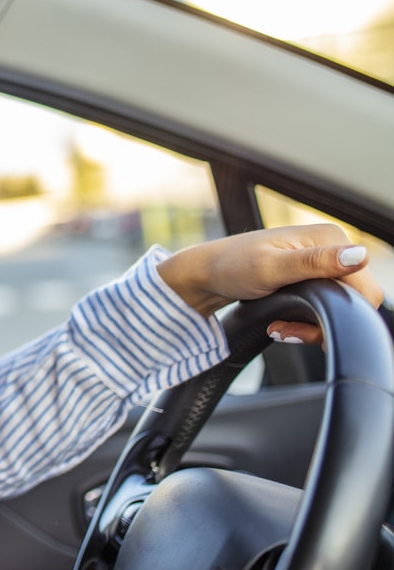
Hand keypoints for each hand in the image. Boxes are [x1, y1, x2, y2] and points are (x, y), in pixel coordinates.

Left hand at [157, 224, 384, 344]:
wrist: (205, 274)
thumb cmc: (230, 266)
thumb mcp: (271, 268)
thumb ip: (315, 263)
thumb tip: (359, 254)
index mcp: (329, 239)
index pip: (365, 289)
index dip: (343, 314)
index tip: (307, 328)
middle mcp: (330, 248)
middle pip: (355, 301)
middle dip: (323, 323)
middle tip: (288, 330)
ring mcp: (320, 263)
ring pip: (339, 308)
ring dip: (312, 326)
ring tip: (281, 328)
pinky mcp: (310, 278)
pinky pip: (323, 307)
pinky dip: (305, 323)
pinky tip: (282, 326)